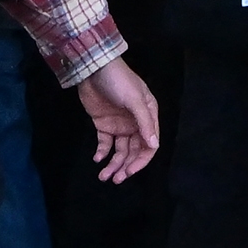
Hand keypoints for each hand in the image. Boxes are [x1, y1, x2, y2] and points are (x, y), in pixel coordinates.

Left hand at [76, 59, 161, 181]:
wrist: (93, 69)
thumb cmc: (119, 81)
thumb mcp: (134, 100)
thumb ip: (144, 123)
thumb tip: (154, 145)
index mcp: (148, 116)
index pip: (149, 144)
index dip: (141, 161)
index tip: (129, 172)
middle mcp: (135, 123)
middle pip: (134, 151)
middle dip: (126, 166)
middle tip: (116, 179)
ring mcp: (119, 125)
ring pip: (119, 151)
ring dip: (113, 164)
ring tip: (104, 176)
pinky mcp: (103, 124)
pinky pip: (105, 143)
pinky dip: (102, 153)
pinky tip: (97, 159)